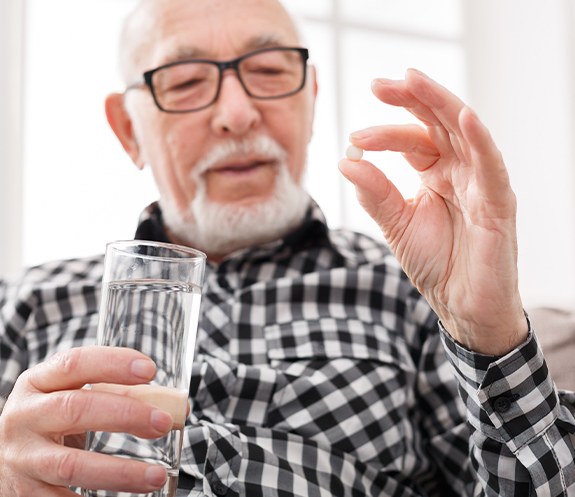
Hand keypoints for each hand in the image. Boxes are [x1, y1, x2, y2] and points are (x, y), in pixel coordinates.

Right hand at [0, 346, 173, 495]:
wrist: (7, 456)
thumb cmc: (54, 420)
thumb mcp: (74, 396)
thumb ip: (121, 395)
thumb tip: (179, 407)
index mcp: (38, 382)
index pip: (74, 363)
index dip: (112, 364)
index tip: (150, 370)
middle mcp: (24, 417)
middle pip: (75, 409)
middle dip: (125, 415)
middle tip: (163, 423)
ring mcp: (22, 458)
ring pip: (71, 465)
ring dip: (120, 472)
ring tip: (157, 476)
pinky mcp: (24, 495)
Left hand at [339, 69, 526, 354]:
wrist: (461, 307)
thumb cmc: (436, 265)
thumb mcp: (396, 225)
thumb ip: (376, 194)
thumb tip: (346, 161)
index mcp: (436, 174)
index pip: (413, 140)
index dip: (385, 134)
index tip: (354, 139)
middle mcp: (460, 172)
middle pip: (439, 124)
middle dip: (412, 100)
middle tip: (379, 84)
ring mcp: (481, 184)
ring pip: (465, 133)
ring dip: (440, 105)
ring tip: (412, 82)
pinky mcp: (499, 204)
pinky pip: (491, 167)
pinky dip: (480, 141)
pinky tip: (462, 118)